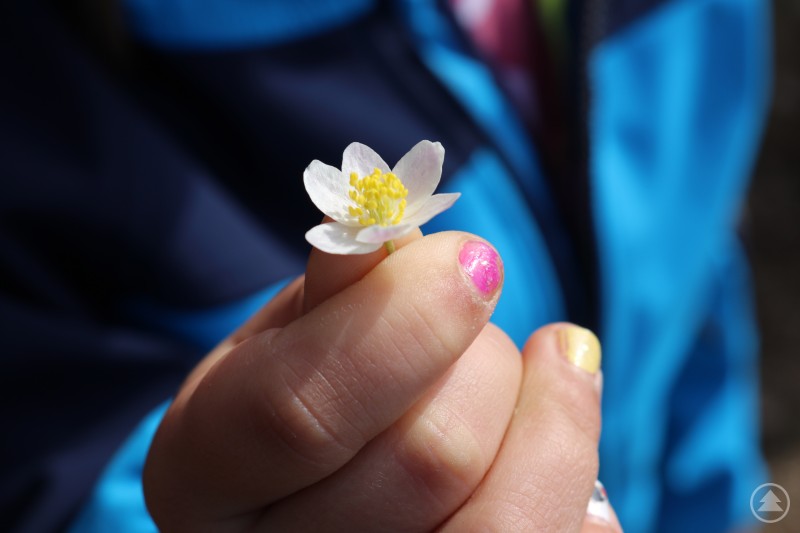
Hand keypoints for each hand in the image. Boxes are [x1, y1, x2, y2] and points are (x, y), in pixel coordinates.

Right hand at [143, 229, 621, 531]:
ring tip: (548, 363)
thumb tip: (385, 221)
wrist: (319, 486)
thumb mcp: (289, 332)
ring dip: (545, 413)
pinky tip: (553, 422)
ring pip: (504, 516)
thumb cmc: (300, 389)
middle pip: (426, 457)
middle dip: (480, 360)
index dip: (398, 327)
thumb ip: (336, 288)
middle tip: (480, 318)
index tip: (472, 258)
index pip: (295, 414)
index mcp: (204, 481)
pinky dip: (570, 465)